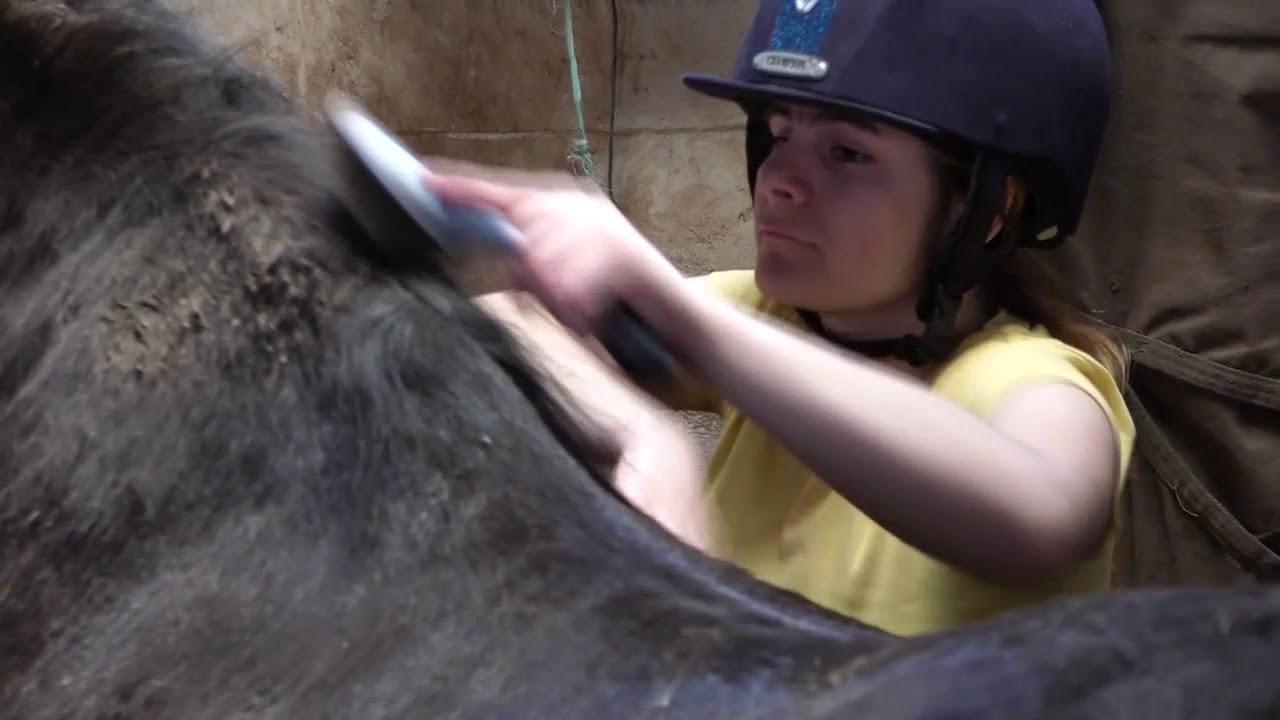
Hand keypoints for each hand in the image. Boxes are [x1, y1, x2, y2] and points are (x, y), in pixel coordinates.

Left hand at [421, 170, 685, 340]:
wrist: (681, 324)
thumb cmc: (616, 308)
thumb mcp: (562, 286)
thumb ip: (528, 272)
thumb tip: (495, 276)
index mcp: (563, 206)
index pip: (503, 193)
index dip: (464, 189)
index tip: (426, 182)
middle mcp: (580, 205)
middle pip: (522, 233)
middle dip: (532, 276)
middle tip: (562, 304)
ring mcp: (603, 224)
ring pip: (544, 263)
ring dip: (559, 299)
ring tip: (583, 316)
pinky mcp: (623, 253)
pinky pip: (574, 285)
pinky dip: (579, 309)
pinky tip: (591, 319)